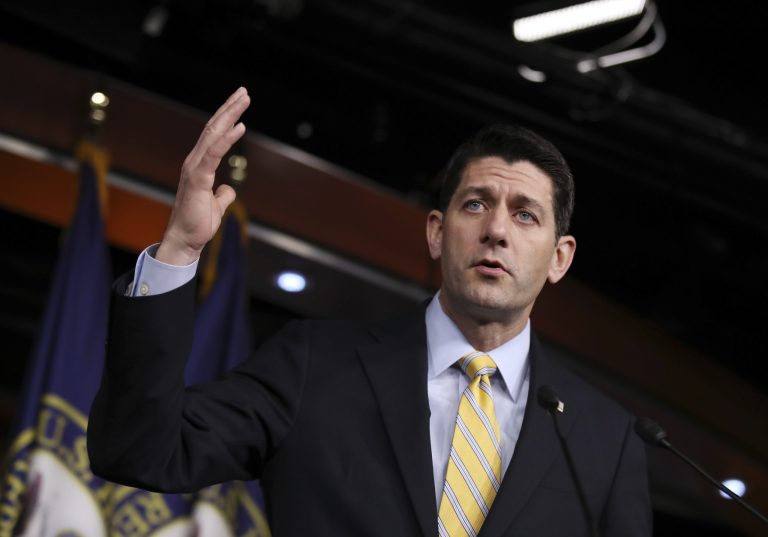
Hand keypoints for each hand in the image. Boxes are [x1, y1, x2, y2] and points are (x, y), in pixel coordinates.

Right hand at [156, 87, 250, 265]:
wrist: (184, 241)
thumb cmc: (197, 224)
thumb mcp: (216, 206)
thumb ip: (222, 195)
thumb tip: (228, 189)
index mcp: (200, 165)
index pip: (214, 135)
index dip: (226, 117)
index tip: (240, 103)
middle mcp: (195, 162)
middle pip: (213, 128)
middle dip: (229, 108)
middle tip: (244, 91)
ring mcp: (194, 168)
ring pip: (213, 134)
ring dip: (229, 115)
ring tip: (244, 99)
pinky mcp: (197, 178)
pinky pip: (214, 154)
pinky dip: (227, 139)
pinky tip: (240, 126)